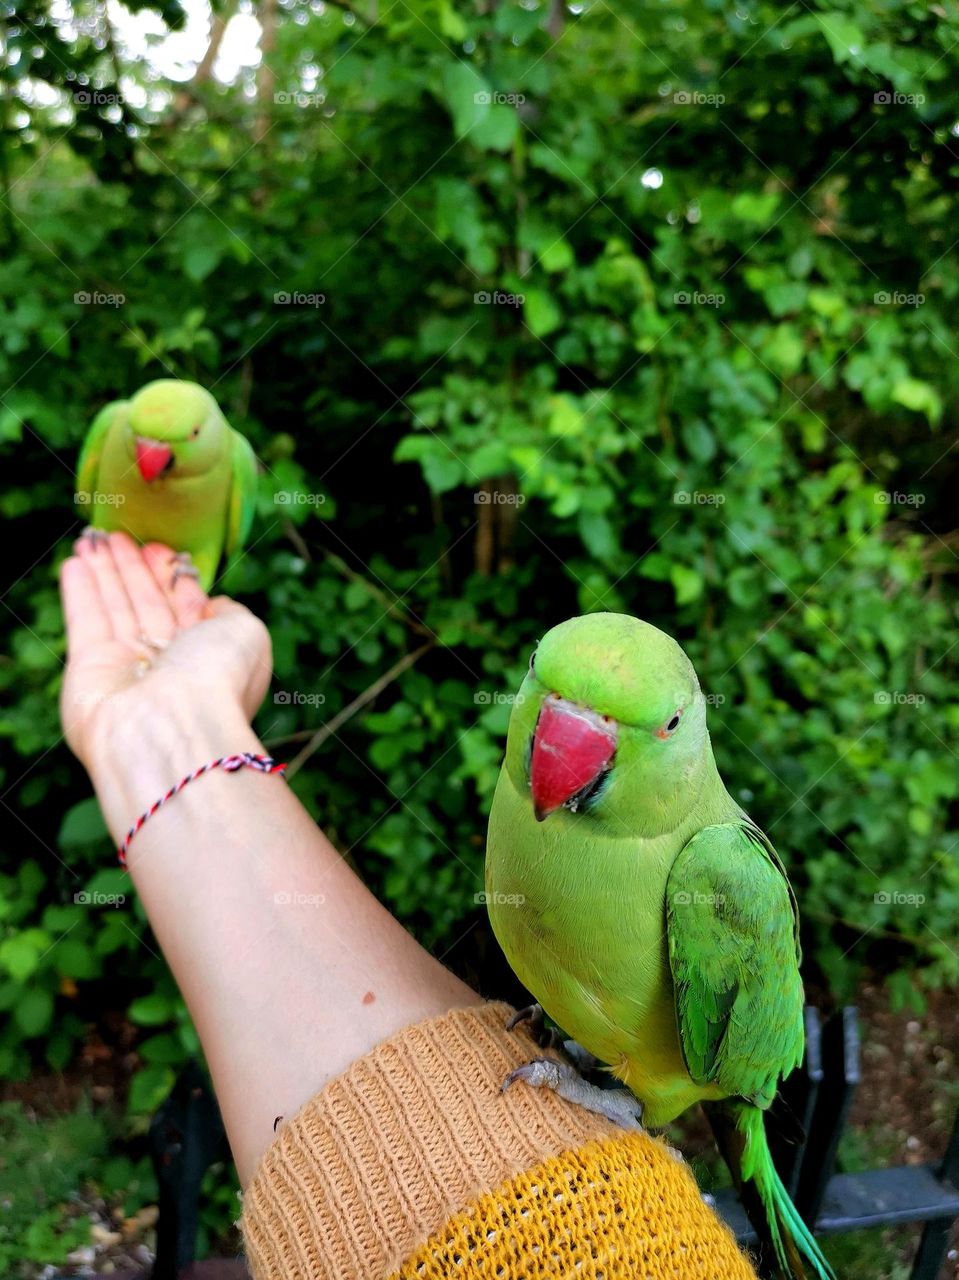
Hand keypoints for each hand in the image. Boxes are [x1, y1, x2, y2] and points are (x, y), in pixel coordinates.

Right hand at [60, 532, 271, 772]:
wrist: (171, 728)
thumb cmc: (218, 678)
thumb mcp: (248, 633)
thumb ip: (231, 612)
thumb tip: (211, 604)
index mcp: (211, 657)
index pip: (187, 607)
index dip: (172, 576)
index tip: (159, 548)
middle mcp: (169, 665)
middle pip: (147, 605)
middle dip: (133, 569)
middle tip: (119, 535)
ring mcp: (127, 669)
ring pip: (115, 609)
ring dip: (104, 572)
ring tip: (94, 538)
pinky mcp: (89, 670)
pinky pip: (86, 621)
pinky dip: (81, 592)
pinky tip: (76, 562)